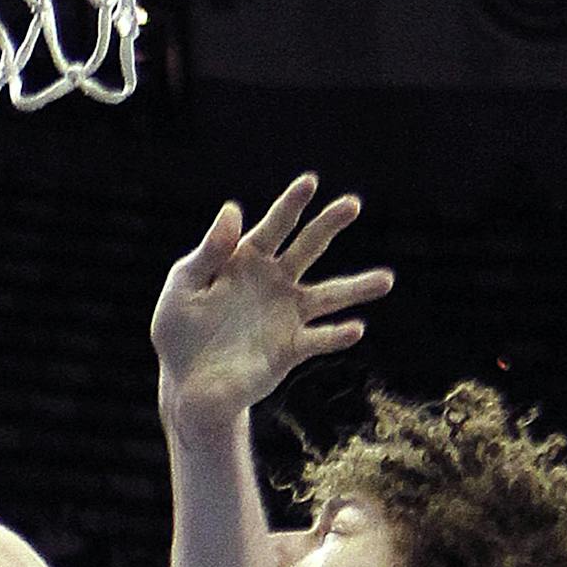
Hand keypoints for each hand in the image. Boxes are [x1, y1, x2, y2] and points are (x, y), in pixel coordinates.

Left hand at [150, 173, 391, 425]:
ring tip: (386, 280)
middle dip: (329, 225)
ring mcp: (285, 315)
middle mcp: (273, 283)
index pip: (274, 226)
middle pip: (308, 248)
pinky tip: (354, 330)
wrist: (188, 384)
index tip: (309, 182)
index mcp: (245, 261)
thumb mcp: (184, 286)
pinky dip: (337, 336)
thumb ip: (208, 252)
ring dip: (357, 287)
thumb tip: (233, 209)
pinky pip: (318, 340)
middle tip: (352, 204)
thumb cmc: (180, 331)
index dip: (291, 204)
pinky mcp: (289, 349)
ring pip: (328, 296)